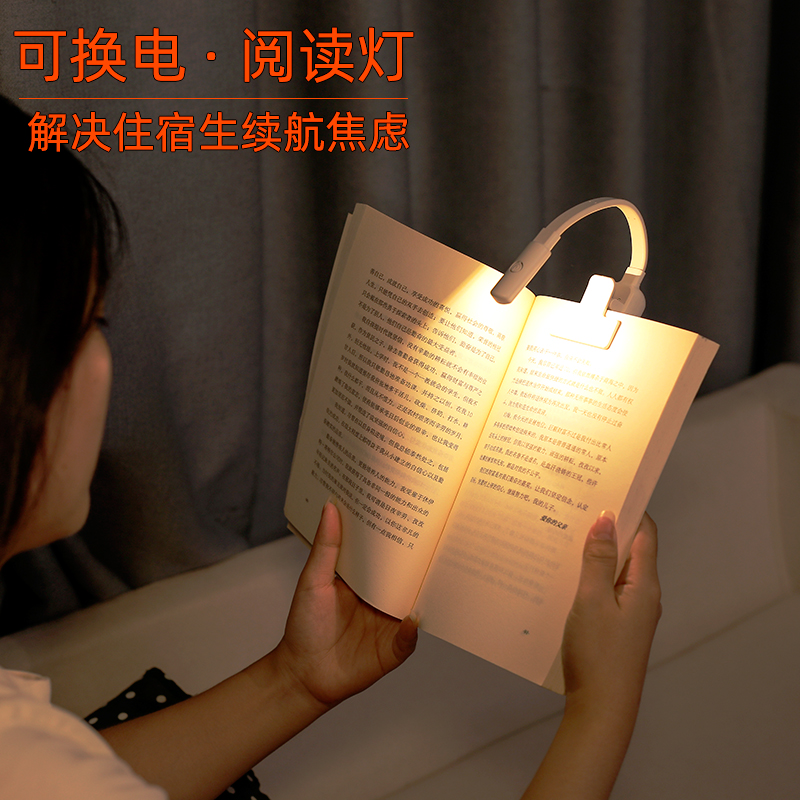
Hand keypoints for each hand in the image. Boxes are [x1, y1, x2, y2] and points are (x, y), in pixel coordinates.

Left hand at [273, 502, 417, 707]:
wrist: (302, 674)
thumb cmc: (305, 625)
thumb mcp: (313, 580)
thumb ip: (326, 547)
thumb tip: (330, 507)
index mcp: (364, 579)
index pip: (386, 553)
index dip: (395, 534)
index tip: (407, 508)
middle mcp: (381, 598)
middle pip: (406, 577)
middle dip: (420, 560)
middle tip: (434, 536)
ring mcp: (389, 623)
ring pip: (414, 604)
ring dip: (424, 592)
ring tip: (438, 573)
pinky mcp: (392, 649)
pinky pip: (409, 639)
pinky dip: (412, 629)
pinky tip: (413, 617)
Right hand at [562, 512, 660, 715]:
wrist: (601, 708)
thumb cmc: (599, 656)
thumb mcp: (592, 600)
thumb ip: (598, 558)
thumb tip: (605, 519)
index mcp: (645, 585)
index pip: (644, 533)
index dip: (627, 508)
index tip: (603, 488)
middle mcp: (642, 595)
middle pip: (628, 549)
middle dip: (605, 527)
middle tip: (574, 506)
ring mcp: (629, 611)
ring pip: (613, 569)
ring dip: (593, 552)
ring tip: (563, 534)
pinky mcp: (615, 625)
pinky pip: (604, 589)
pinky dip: (588, 575)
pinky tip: (563, 573)